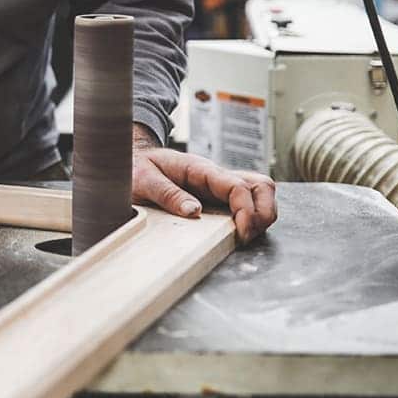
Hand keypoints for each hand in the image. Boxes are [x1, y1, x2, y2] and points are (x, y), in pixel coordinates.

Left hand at [130, 127, 276, 242]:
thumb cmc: (138, 167)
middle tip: (247, 237)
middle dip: (264, 213)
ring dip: (261, 216)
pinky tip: (238, 232)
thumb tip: (194, 211)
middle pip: (261, 186)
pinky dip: (252, 217)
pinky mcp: (218, 197)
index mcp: (200, 169)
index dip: (246, 210)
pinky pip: (247, 202)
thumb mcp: (143, 179)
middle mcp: (216, 176)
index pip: (238, 185)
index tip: (241, 232)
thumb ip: (167, 193)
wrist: (133, 160)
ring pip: (259, 193)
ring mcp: (220, 186)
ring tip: (245, 237)